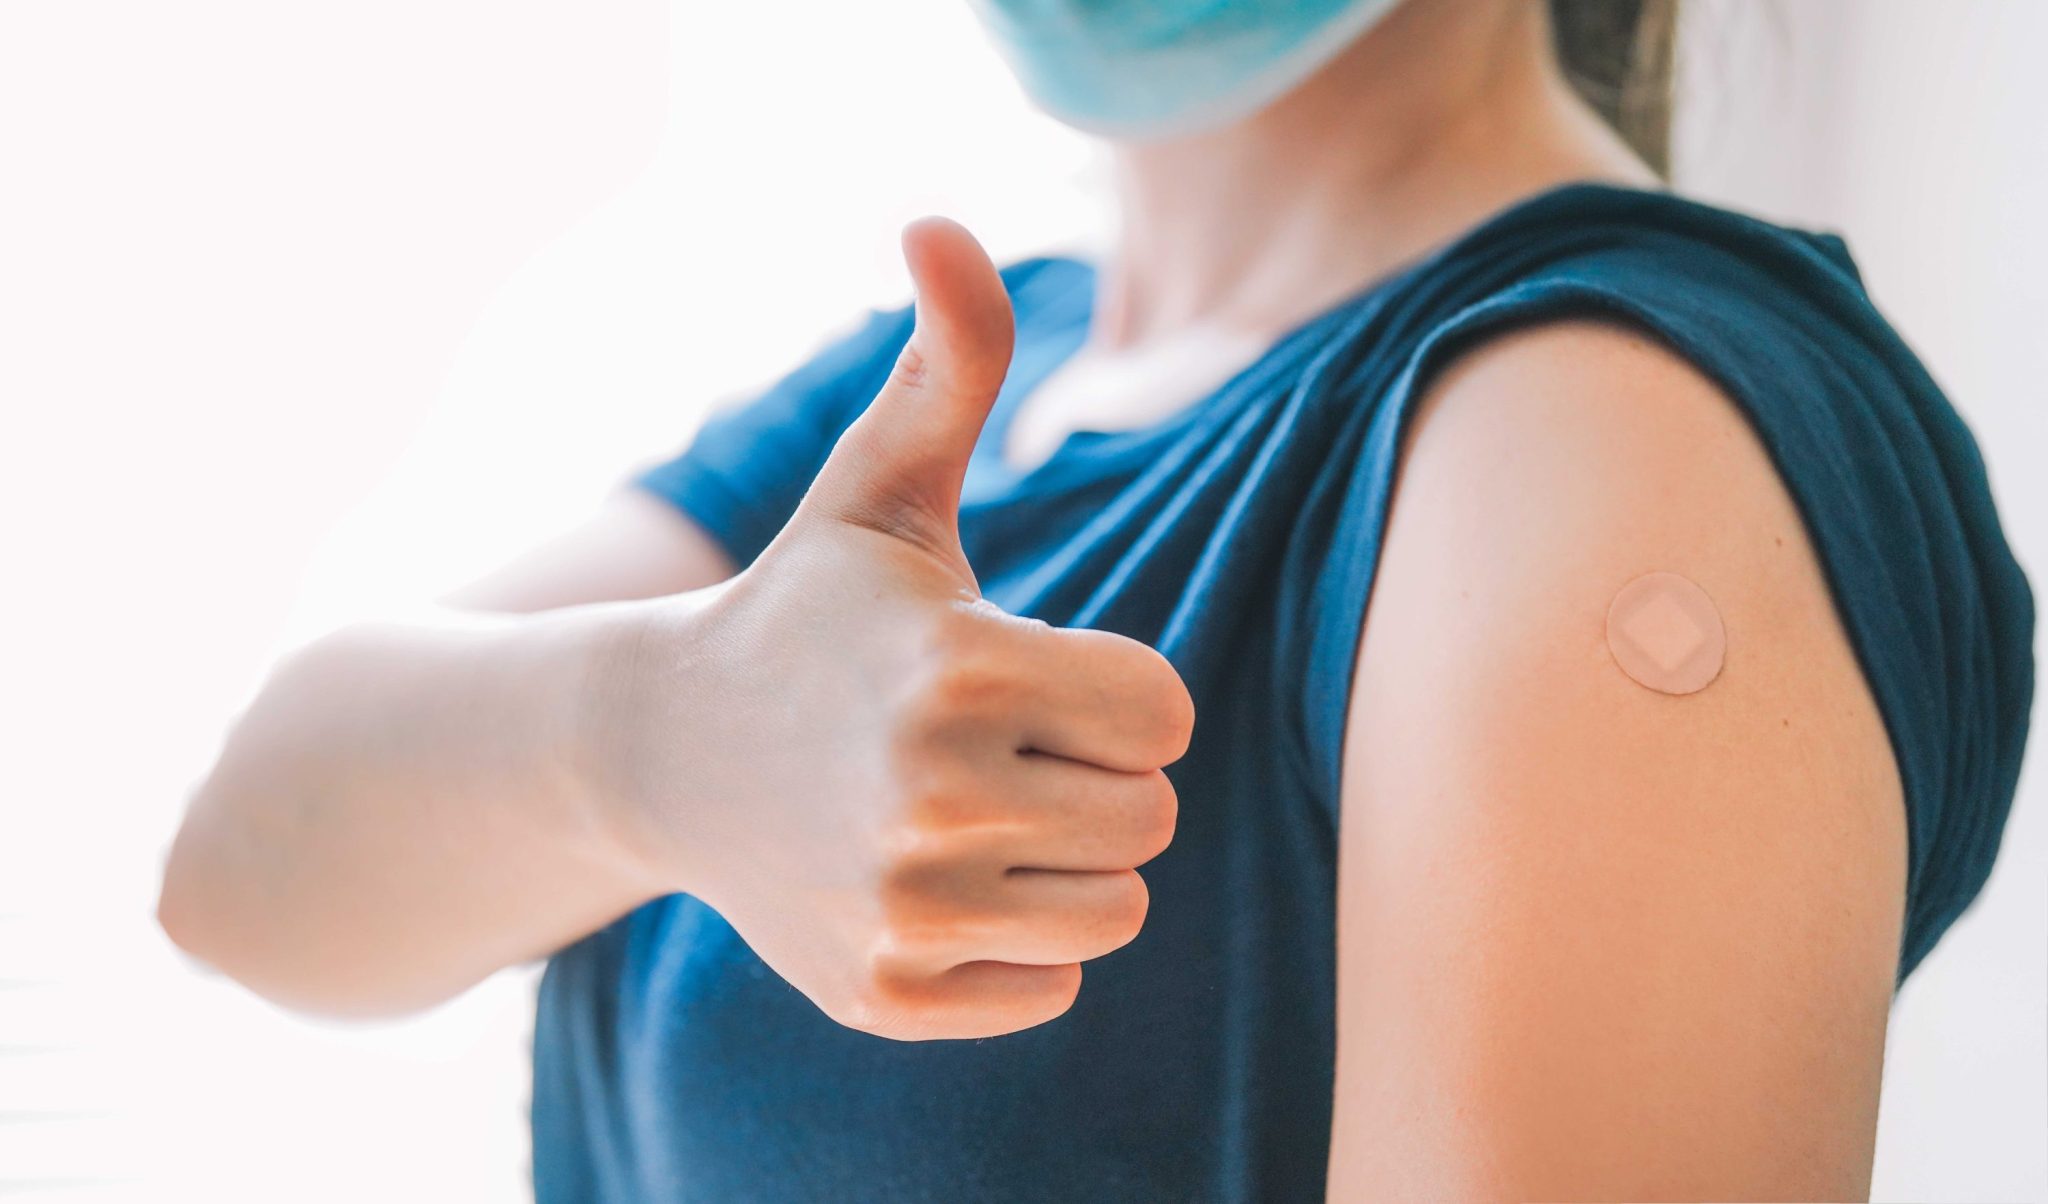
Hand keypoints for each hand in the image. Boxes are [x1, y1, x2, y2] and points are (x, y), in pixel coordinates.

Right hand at [592, 217, 1194, 1040]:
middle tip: (998, 744)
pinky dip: (1016, 945)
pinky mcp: (883, 992)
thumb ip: (948, 360)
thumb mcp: (880, 485)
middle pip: (1150, 818)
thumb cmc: (808, 611)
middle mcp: (933, 797)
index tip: (1032, 672)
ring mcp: (902, 908)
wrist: (663, 751)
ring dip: (1064, 858)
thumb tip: (934, 218)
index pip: (1165, 713)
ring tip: (971, 809)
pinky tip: (936, 882)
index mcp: (962, 667)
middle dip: (1094, 775)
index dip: (1112, 689)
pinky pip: (1051, 987)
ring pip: (1114, 910)